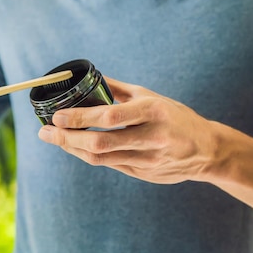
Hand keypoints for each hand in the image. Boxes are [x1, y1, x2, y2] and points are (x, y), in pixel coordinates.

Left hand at [38, 77, 217, 183]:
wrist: (208, 150)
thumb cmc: (177, 116)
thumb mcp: (152, 97)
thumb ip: (120, 89)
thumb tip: (90, 78)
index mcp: (153, 112)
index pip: (110, 117)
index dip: (80, 118)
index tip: (56, 116)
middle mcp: (151, 138)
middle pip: (100, 144)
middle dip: (67, 139)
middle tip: (45, 132)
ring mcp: (148, 160)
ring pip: (102, 159)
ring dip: (73, 149)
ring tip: (54, 138)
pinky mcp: (144, 174)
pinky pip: (109, 165)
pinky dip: (89, 156)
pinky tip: (75, 147)